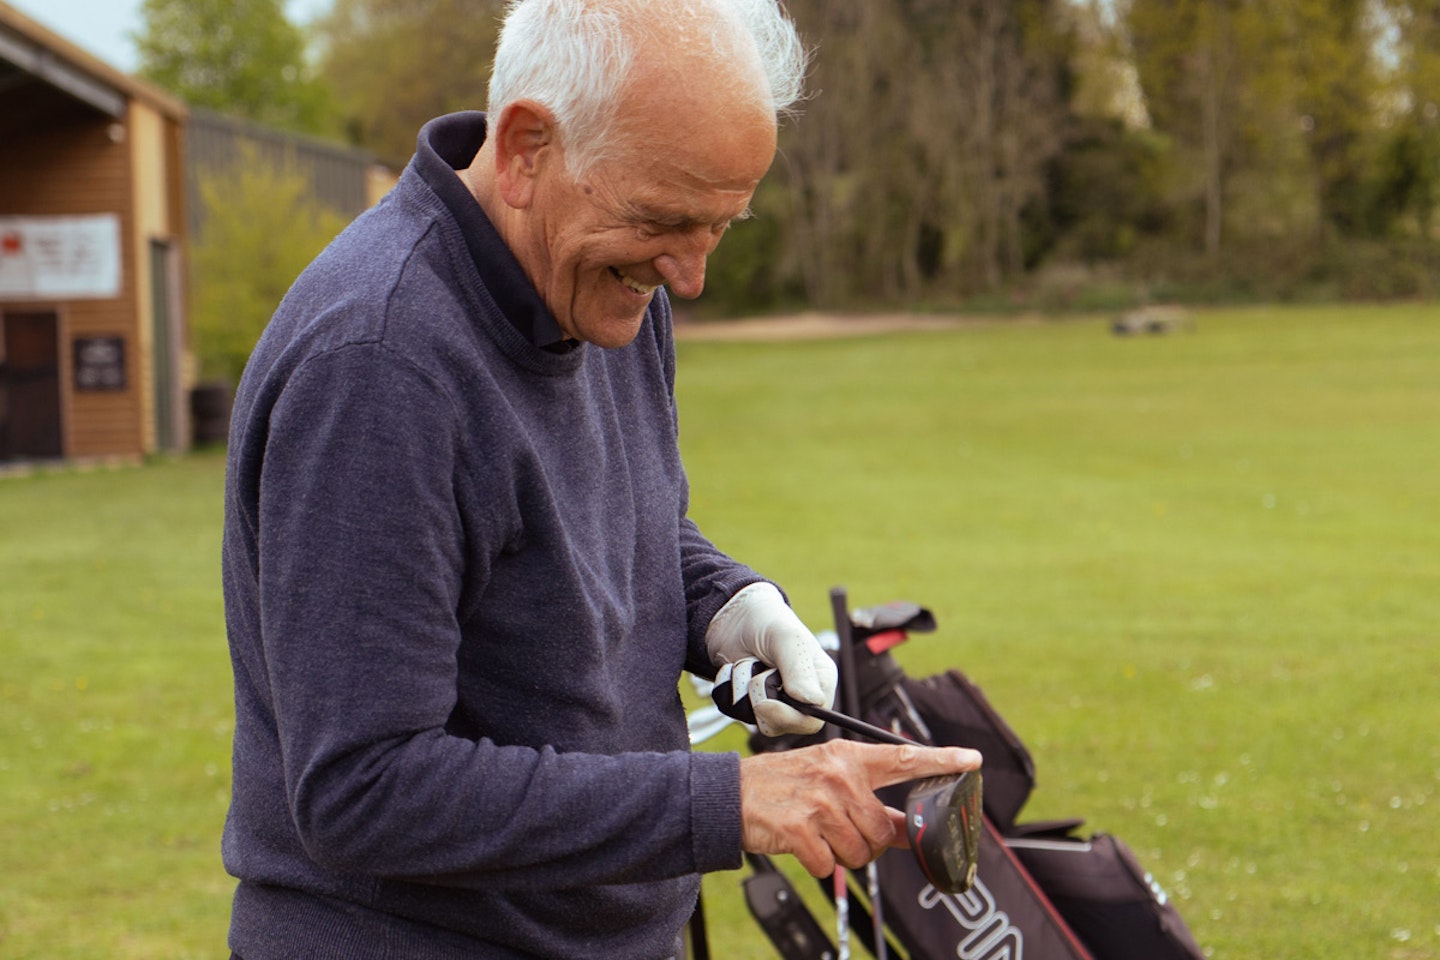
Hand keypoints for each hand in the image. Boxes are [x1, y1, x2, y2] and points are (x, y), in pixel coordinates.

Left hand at [705, 583, 837, 735]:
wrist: (733, 617)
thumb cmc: (767, 622)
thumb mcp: (786, 639)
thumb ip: (799, 670)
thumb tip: (814, 702)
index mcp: (820, 682)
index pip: (813, 719)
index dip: (787, 717)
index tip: (762, 704)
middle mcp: (799, 697)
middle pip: (780, 724)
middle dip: (759, 697)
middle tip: (756, 669)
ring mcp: (772, 701)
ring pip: (753, 719)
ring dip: (740, 688)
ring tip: (747, 662)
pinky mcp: (748, 703)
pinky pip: (732, 710)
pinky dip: (726, 688)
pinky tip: (732, 669)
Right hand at [739, 740, 982, 876]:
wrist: (730, 794)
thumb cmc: (782, 784)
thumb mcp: (826, 775)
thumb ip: (868, 796)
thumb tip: (912, 826)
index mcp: (848, 758)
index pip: (904, 758)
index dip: (941, 761)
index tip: (971, 761)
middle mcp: (838, 777)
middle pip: (884, 830)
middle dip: (869, 841)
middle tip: (842, 829)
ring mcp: (820, 804)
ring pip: (861, 852)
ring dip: (843, 853)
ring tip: (820, 833)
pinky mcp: (801, 830)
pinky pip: (830, 866)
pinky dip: (819, 863)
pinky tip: (803, 843)